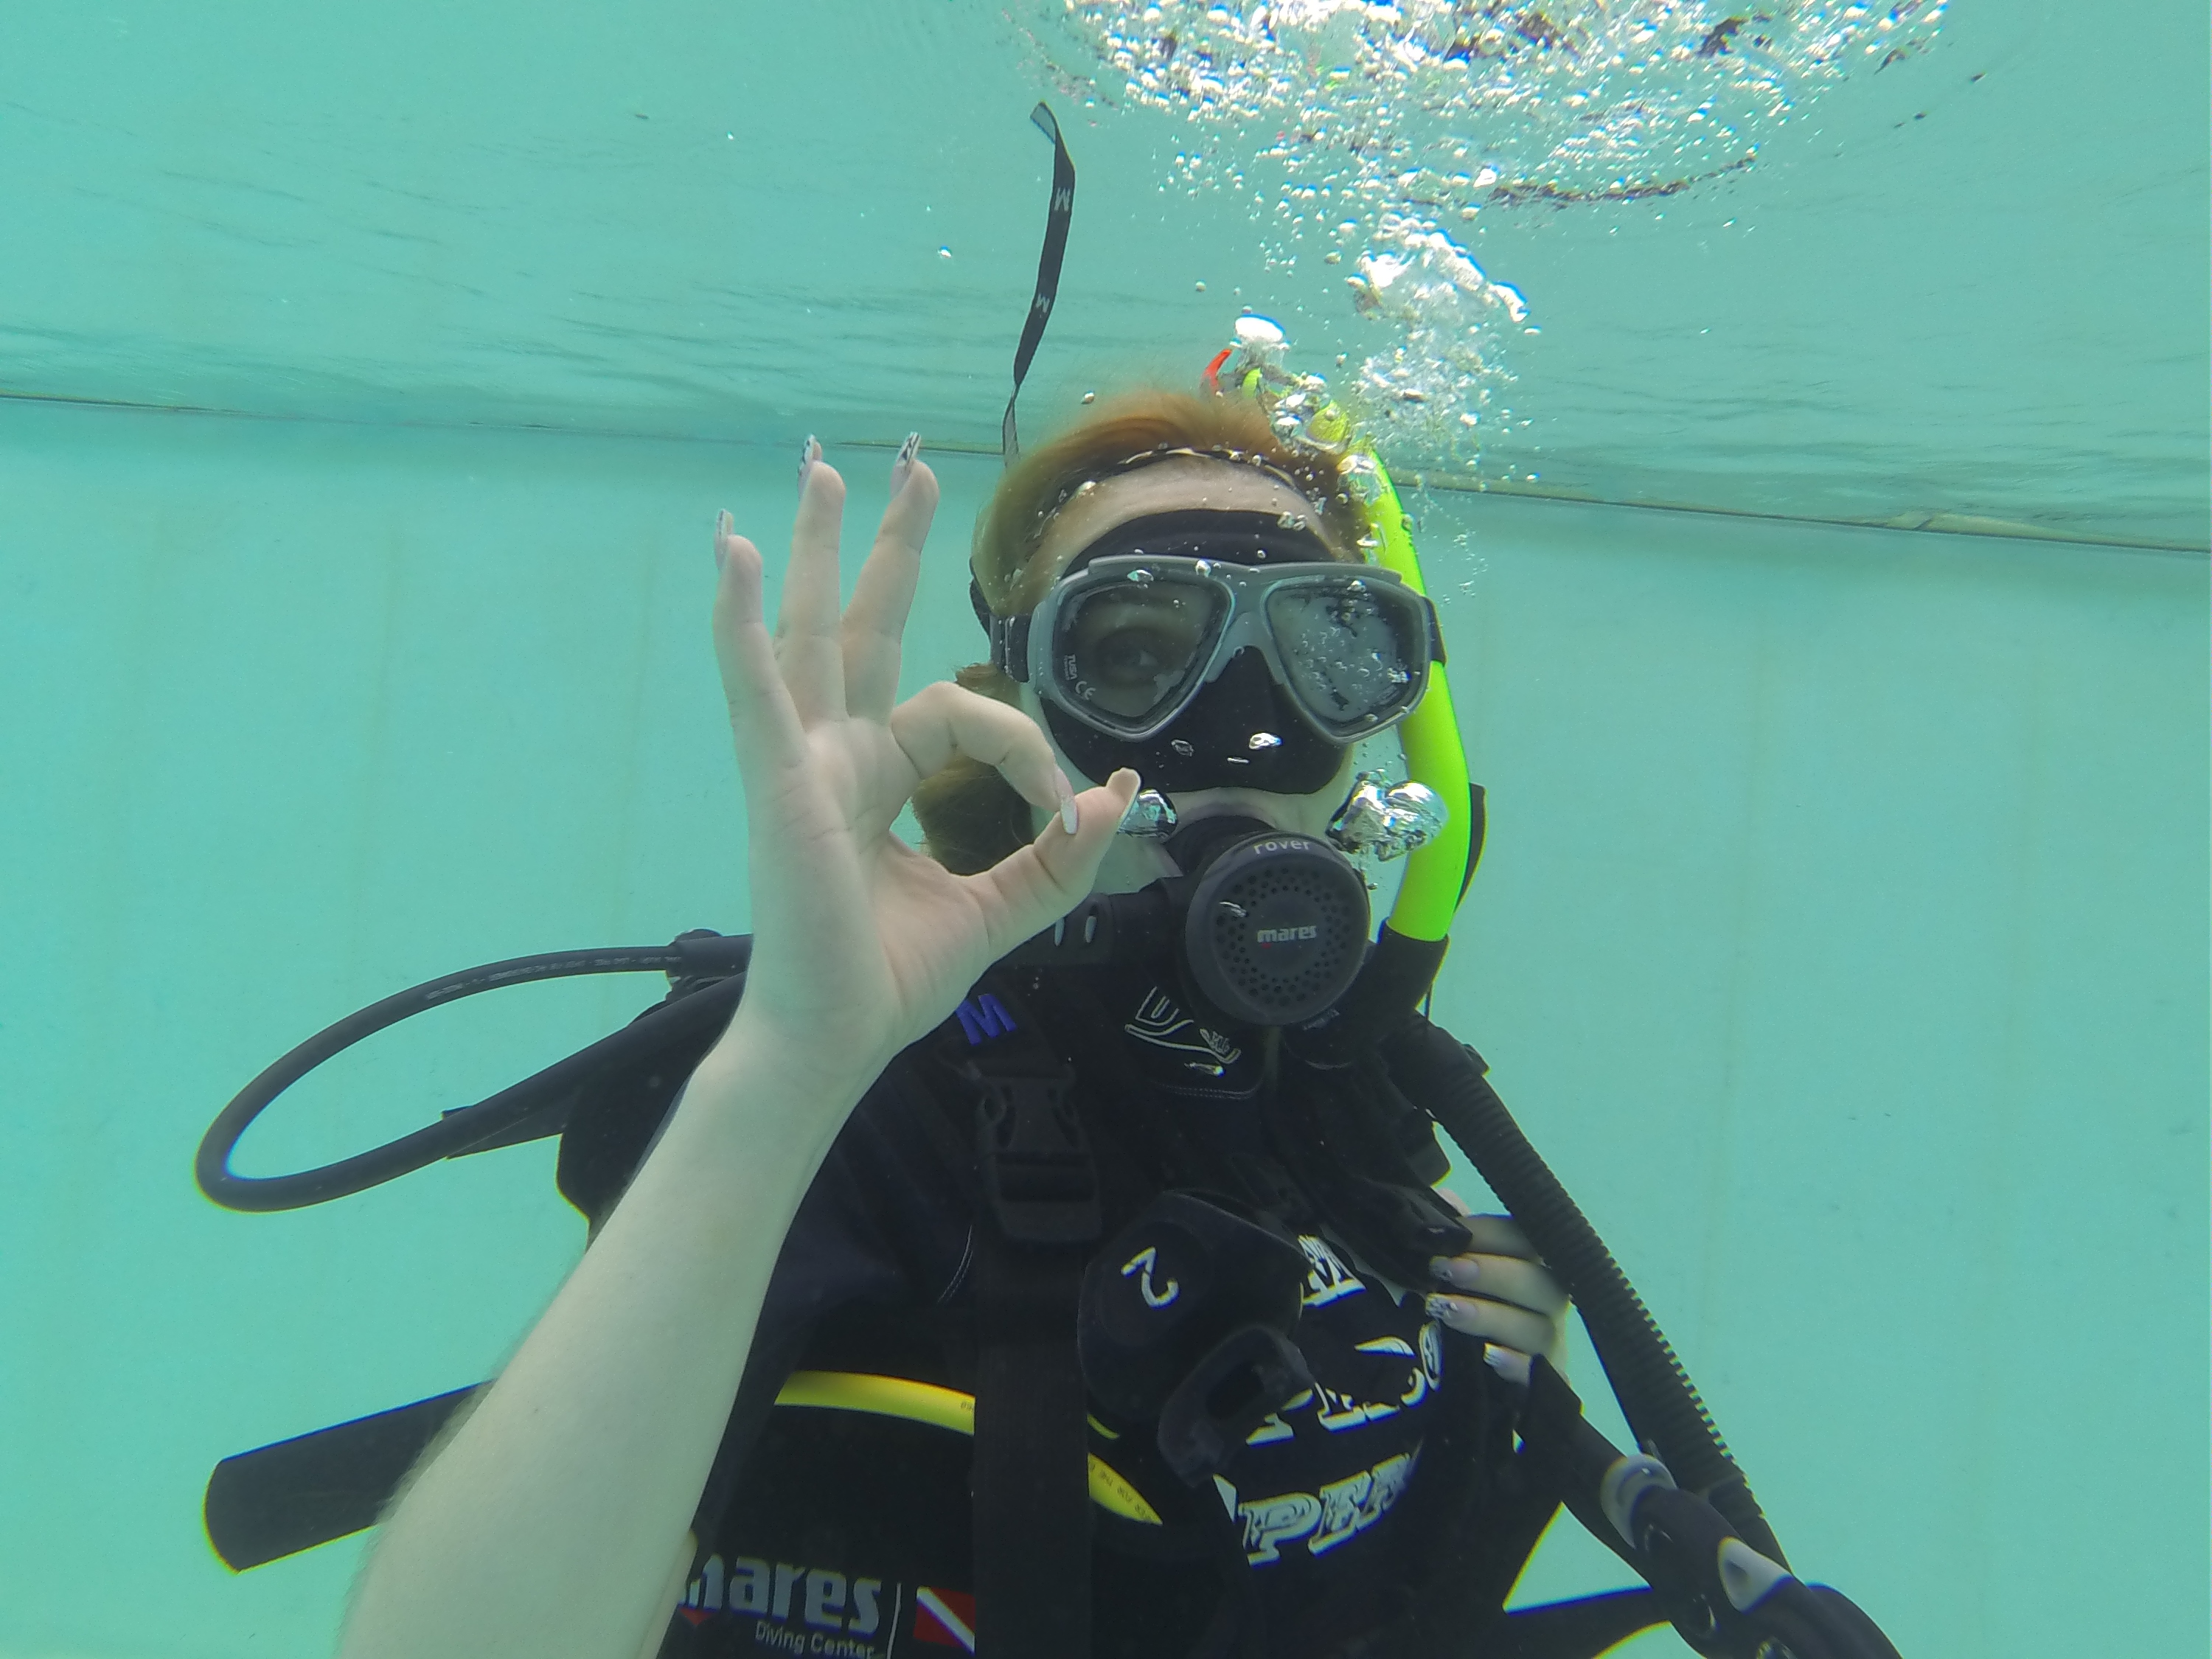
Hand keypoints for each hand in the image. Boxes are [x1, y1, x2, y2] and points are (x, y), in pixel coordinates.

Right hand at [710, 440, 1138, 1090]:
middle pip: (862, 629)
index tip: (1070, 810)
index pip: (963, 715)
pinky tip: (728, 556)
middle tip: (908, 470)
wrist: (837, 1040)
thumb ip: (1058, 856)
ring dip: (812, 552)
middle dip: (887, 549)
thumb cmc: (890, 979)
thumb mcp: (1000, 907)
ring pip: (808, 635)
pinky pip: (756, 689)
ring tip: (820, 473)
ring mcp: (801, 763)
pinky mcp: (780, 783)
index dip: (1027, 749)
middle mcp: (836, 756)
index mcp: (880, 777)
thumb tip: (1117, 796)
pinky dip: (739, 623)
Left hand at [1425, 1209, 1570, 1382]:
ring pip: (1537, 1328)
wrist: (1475, 1375)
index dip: (1491, 1234)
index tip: (1449, 1235)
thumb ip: (1456, 1236)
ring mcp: (1550, 1344)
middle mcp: (1549, 1301)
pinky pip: (1541, 1375)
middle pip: (1541, 1282)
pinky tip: (1487, 1356)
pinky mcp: (1544, 1384)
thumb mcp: (1457, 1269)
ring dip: (1489, 1316)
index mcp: (1533, 1265)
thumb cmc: (1469, 1305)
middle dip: (1491, 1272)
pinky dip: (1516, 1364)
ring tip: (1445, 1309)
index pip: (1527, 1238)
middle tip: (1443, 1270)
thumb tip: (1445, 1199)